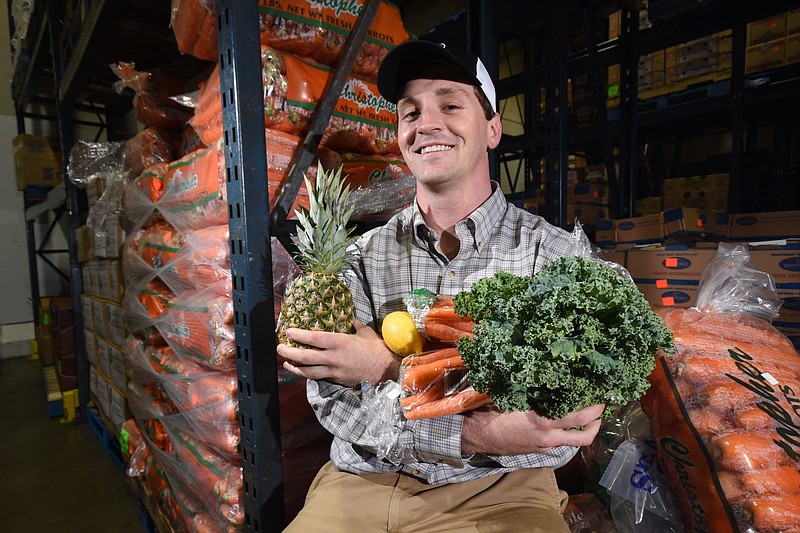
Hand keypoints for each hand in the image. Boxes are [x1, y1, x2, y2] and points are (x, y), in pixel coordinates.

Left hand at [278, 320, 401, 387]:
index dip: (299, 335)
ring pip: (309, 371)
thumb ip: (353, 324)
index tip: (288, 331)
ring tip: (286, 362)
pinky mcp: (338, 380)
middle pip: (305, 357)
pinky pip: (319, 377)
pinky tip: (302, 371)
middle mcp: (334, 358)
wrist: (387, 370)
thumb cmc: (377, 349)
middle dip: (289, 352)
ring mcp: (335, 371)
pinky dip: (308, 374)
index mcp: (340, 342)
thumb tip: (346, 316)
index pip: (314, 338)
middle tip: (280, 347)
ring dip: (294, 367)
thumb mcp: (365, 331)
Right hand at [461, 403, 603, 455]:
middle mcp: (548, 435)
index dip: (594, 407)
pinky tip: (569, 424)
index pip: (579, 415)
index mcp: (543, 418)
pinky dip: (571, 434)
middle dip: (598, 420)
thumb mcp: (513, 395)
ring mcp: (545, 445)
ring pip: (577, 442)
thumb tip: (549, 371)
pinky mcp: (539, 451)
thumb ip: (533, 389)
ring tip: (594, 420)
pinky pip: (562, 444)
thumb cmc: (492, 409)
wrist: (477, 434)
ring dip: (589, 431)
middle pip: (585, 433)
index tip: (601, 394)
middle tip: (603, 407)